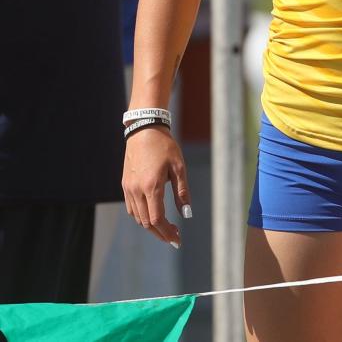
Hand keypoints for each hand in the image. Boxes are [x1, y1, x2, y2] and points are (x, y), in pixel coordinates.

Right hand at [122, 126, 191, 247]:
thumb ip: (182, 192)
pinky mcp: (125, 185)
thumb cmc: (165, 147)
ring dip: (150, 227)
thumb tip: (186, 214)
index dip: (167, 232)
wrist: (144, 131)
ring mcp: (128, 188)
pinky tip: (152, 216)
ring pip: (137, 217)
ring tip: (166, 229)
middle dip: (160, 233)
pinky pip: (132, 208)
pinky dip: (141, 217)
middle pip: (146, 222)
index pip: (157, 219)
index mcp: (151, 186)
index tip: (177, 239)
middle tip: (174, 238)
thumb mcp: (179, 168)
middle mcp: (136, 190)